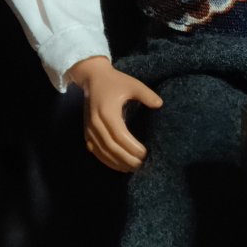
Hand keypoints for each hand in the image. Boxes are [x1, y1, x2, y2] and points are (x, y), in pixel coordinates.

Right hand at [67, 56, 162, 172]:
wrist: (92, 78)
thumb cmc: (115, 81)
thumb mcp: (132, 84)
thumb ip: (146, 94)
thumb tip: (160, 104)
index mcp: (107, 112)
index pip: (120, 135)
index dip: (132, 147)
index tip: (145, 153)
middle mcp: (96, 123)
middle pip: (111, 147)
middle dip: (126, 159)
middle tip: (141, 165)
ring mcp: (89, 129)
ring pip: (102, 152)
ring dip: (117, 163)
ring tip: (132, 168)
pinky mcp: (86, 132)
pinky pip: (95, 151)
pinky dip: (106, 160)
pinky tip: (118, 165)